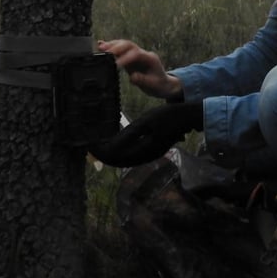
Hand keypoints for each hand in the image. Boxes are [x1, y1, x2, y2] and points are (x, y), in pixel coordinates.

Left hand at [88, 102, 202, 166]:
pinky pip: (132, 155)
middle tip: (89, 146)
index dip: (101, 152)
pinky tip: (116, 144)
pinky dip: (121, 151)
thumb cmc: (168, 116)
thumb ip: (129, 135)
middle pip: (119, 161)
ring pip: (125, 159)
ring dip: (112, 154)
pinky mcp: (152, 150)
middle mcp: (146, 157)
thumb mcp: (147, 122)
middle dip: (104, 154)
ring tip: (99, 145)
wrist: (188, 117)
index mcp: (144, 151)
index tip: (88, 145)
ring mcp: (150, 155)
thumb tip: (110, 146)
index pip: (116, 156)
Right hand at [98, 39, 182, 99]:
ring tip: (101, 47)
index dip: (126, 57)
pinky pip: (121, 51)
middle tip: (105, 51)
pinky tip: (102, 45)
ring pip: (124, 45)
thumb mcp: (153, 85)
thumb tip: (133, 77)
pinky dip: (112, 48)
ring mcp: (136, 55)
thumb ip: (143, 80)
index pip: (137, 54)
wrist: (163, 84)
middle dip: (117, 47)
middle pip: (130, 45)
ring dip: (113, 45)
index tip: (116, 65)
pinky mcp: (131, 59)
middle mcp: (143, 54)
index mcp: (150, 59)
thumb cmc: (159, 84)